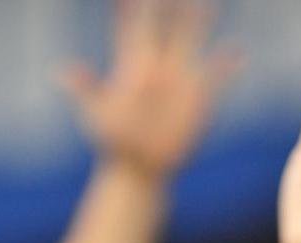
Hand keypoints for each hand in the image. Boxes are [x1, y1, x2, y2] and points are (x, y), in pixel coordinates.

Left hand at [58, 0, 237, 177]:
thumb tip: (62, 72)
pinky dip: (227, 65)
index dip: (132, 9)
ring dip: (200, 23)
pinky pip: (216, 78)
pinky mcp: (198, 100)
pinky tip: (238, 51)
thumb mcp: (95, 115)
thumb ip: (85, 91)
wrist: (139, 168)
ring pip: (192, 43)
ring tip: (207, 2)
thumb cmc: (113, 143)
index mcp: (132, 67)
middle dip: (170, 6)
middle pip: (166, 27)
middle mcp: (158, 68)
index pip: (133, 28)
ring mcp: (180, 81)